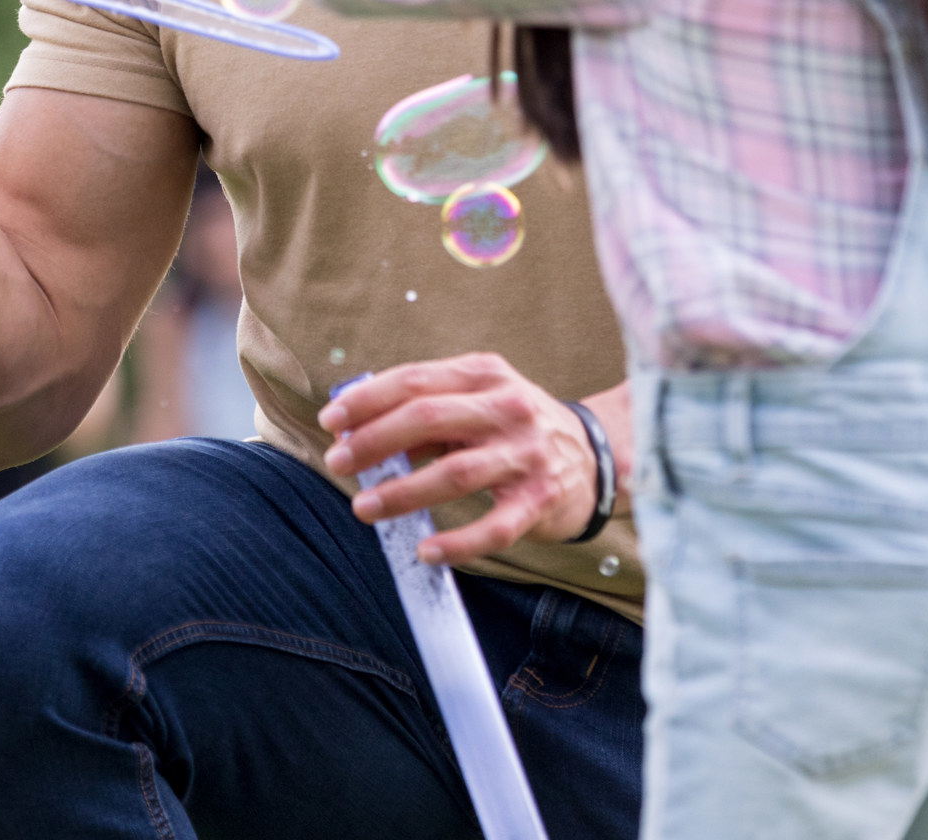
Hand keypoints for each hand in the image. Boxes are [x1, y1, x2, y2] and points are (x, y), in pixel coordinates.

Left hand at [319, 353, 614, 565]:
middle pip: (430, 418)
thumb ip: (428, 410)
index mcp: (486, 375)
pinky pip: (494, 526)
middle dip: (375, 440)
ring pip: (456, 473)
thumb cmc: (517, 428)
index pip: (417, 380)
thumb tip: (361, 432)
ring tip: (365, 508)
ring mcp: (527, 455)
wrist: (596, 458)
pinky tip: (425, 551)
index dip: (369, 399)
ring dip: (404, 492)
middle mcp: (509, 409)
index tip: (332, 420)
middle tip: (339, 463)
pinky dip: (457, 542)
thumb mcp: (479, 401)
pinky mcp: (540, 500)